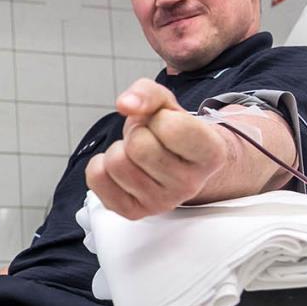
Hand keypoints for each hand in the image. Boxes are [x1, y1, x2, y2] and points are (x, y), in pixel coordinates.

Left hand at [84, 78, 225, 219]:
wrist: (176, 163)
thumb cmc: (173, 132)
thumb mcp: (167, 104)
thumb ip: (148, 93)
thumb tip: (125, 104)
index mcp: (210, 154)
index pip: (171, 128)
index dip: (158, 117)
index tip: (165, 123)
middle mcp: (189, 185)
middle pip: (138, 147)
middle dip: (136, 133)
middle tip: (147, 137)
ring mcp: (161, 202)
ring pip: (116, 162)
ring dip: (120, 149)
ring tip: (136, 153)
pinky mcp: (133, 211)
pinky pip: (96, 178)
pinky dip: (101, 165)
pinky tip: (122, 166)